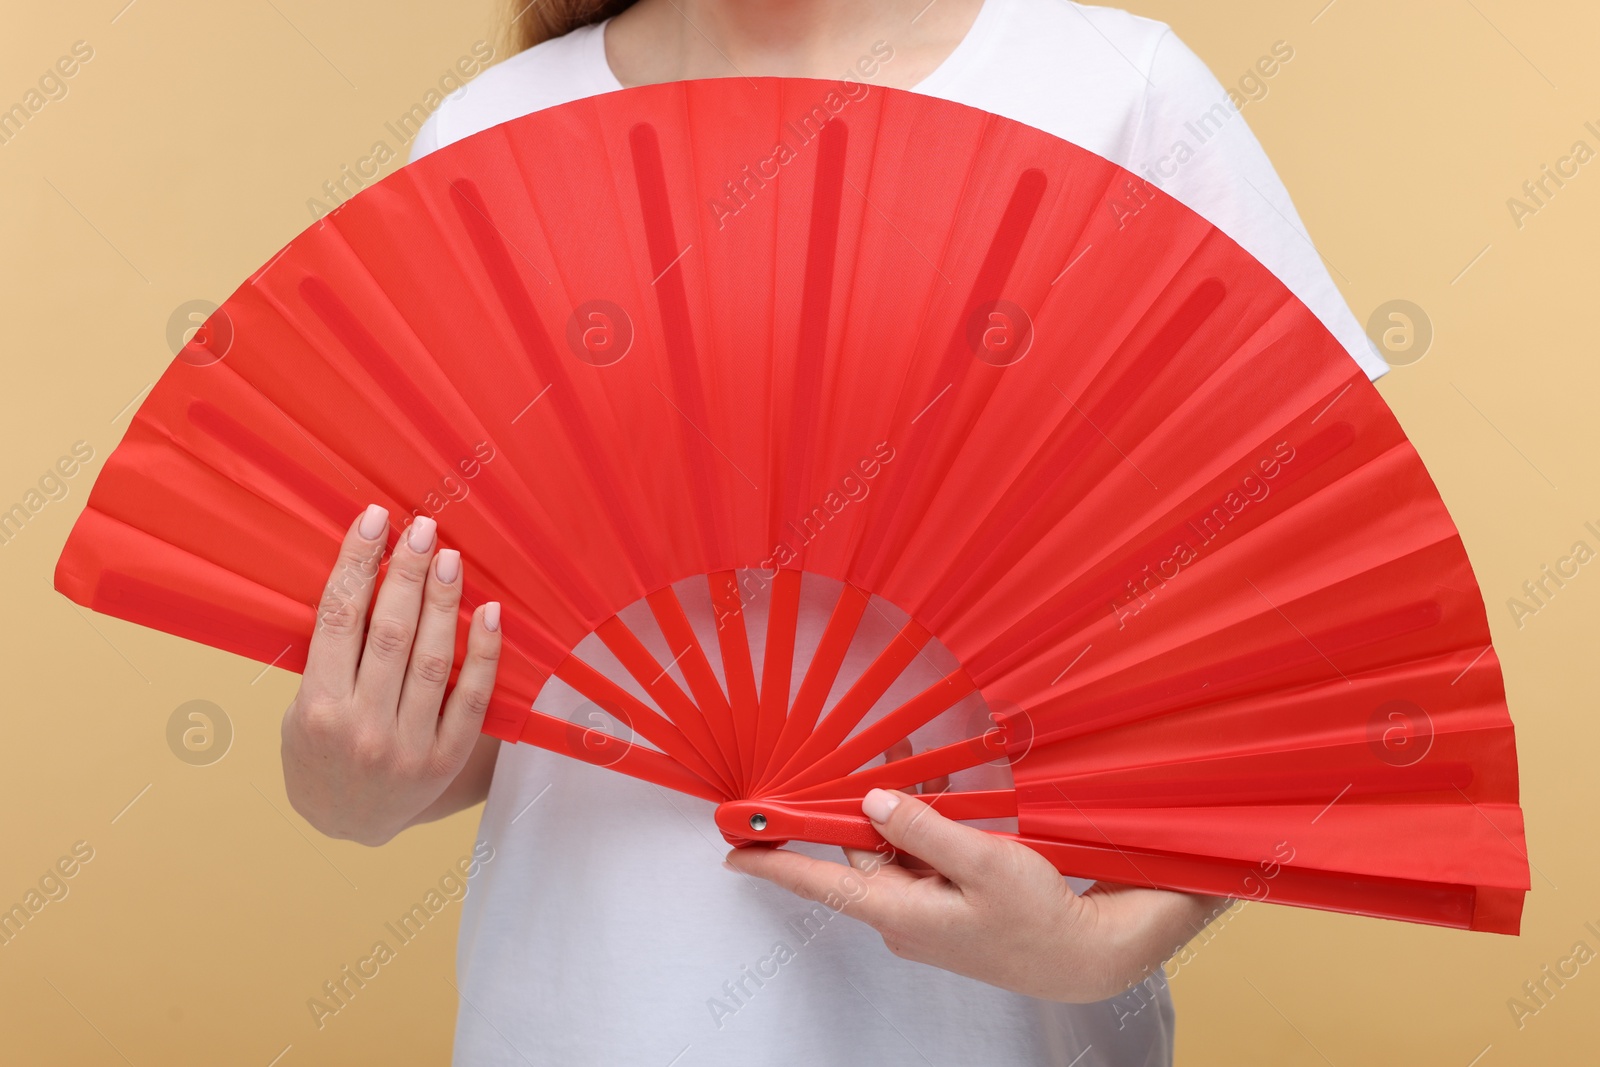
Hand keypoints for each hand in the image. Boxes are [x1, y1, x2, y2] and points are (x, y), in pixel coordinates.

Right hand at [281, 504, 502, 845]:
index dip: (357, 564)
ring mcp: (407, 746)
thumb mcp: (302, 707)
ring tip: (449, 558)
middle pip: (389, 633)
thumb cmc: (319, 751)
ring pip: (431, 659)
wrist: (345, 824)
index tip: (375, 520)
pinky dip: (482, 653)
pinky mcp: (444, 760)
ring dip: (443, 602)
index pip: (338, 619)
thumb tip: (368, 577)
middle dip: (406, 573)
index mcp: (317, 708)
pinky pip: (471, 698)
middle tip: (421, 528)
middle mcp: (362, 727)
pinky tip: (489, 613)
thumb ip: (330, 655)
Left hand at [725, 786, 1227, 1001]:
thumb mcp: (984, 863)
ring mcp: (928, 909)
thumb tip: (871, 801)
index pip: (821, 883)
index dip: (774, 862)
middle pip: (861, 850)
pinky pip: (924, 855)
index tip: (732, 849)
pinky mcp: (952, 902)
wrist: (1091, 956)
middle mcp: (904, 914)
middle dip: (855, 804)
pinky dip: (927, 823)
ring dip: (900, 807)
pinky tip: (942, 788)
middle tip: (854, 754)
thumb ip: (924, 828)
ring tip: (907, 757)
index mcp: (900, 912)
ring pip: (895, 847)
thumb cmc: (1040, 919)